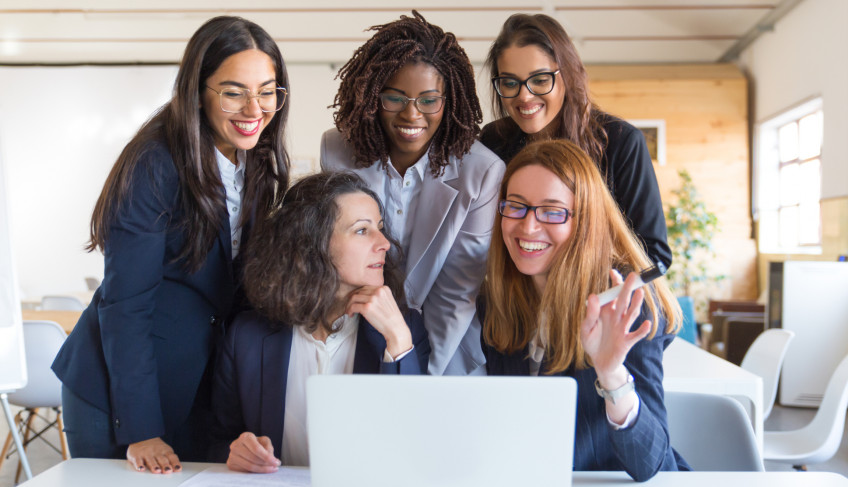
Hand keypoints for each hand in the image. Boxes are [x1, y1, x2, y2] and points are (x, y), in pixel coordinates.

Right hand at [126, 437, 180, 473]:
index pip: (172, 457)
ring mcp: (147, 454)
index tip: (178, 469)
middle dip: (165, 465)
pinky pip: (138, 461)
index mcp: (165, 451)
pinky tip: (141, 469)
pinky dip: (139, 465)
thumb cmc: (156, 448)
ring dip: (154, 466)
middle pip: (162, 459)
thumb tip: (177, 469)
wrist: (143, 436)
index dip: (175, 463)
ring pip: (151, 460)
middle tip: (168, 470)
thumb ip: (171, 460)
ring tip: (157, 471)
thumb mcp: (166, 451)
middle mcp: (157, 452)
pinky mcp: (137, 456)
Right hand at [227, 432, 280, 472]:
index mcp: (245, 436)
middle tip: (275, 466)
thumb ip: (268, 448)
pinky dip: (254, 472)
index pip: (256, 449)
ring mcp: (232, 454)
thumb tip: (271, 459)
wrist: (245, 447)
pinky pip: (244, 471)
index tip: (277, 462)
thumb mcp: (264, 441)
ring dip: (262, 470)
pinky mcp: (230, 463)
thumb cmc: (256, 443)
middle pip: (253, 459)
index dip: (267, 457)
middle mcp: (236, 444)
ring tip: (271, 469)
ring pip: (249, 466)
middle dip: (266, 464)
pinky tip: (261, 470)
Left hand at [345, 285, 411, 357]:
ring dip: (349, 304)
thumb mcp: (388, 301)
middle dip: (353, 298)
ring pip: (354, 298)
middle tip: (351, 305)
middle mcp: (378, 291)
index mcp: (384, 288)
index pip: (366, 287)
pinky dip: (349, 310)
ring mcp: (372, 299)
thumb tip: (363, 296)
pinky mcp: (367, 308)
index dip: (359, 294)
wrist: (396, 329)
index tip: (356, 300)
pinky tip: (351, 314)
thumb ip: (378, 296)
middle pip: (359, 291)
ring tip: (350, 311)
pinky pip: (353, 306)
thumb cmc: (392, 318)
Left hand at [580, 270, 651, 386]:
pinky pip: (635, 335)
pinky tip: (647, 323)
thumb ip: (590, 313)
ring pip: (631, 314)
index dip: (614, 283)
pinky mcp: (626, 342)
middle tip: (633, 276)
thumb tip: (593, 296)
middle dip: (628, 288)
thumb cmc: (593, 342)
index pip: (612, 294)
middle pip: (624, 300)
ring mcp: (623, 329)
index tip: (613, 271)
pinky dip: (642, 330)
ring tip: (640, 292)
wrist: (599, 362)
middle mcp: (617, 317)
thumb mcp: (586, 328)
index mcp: (607, 311)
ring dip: (636, 304)